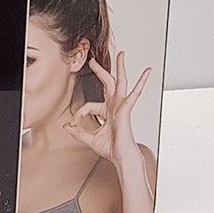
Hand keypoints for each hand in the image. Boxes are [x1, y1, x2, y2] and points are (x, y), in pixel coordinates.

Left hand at [64, 52, 150, 167]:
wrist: (121, 157)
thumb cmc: (110, 148)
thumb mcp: (88, 138)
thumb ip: (77, 131)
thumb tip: (66, 126)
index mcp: (106, 112)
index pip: (88, 105)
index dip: (78, 113)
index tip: (72, 123)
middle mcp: (114, 106)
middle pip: (108, 84)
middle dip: (100, 71)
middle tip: (93, 61)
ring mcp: (121, 106)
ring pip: (121, 82)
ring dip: (120, 68)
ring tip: (122, 55)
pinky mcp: (126, 109)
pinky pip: (134, 93)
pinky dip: (141, 83)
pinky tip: (147, 73)